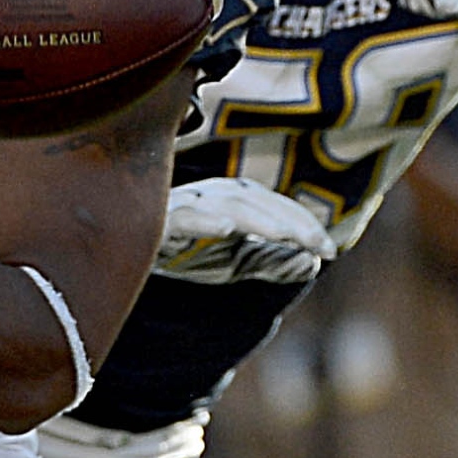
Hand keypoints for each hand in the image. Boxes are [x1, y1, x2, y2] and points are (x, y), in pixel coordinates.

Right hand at [155, 176, 334, 284]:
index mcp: (233, 200)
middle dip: (293, 222)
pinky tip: (225, 228)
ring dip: (261, 220)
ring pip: (229, 207)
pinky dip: (203, 220)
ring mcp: (185, 204)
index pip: (277, 207)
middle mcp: (212, 194)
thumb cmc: (184, 252)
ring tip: (288, 236)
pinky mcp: (158, 221)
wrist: (125, 255)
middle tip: (321, 246)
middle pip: (259, 202)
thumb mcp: (234, 263)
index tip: (331, 250)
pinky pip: (182, 218)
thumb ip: (270, 262)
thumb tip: (311, 263)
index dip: (305, 225)